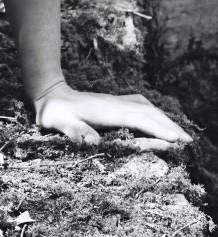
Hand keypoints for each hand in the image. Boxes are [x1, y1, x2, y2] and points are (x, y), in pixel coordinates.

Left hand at [33, 82, 193, 146]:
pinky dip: (154, 113)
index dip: (156, 129)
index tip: (174, 140)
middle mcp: (115, 103)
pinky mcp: (114, 103)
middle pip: (148, 112)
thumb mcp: (58, 121)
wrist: (49, 93)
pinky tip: (158, 119)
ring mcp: (115, 101)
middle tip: (188, 141)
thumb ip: (74, 131)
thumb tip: (92, 143)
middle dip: (168, 125)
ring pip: (146, 108)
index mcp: (106, 110)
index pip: (137, 118)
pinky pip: (141, 106)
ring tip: (180, 134)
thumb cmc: (53, 111)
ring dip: (164, 119)